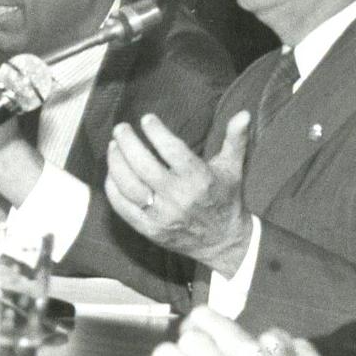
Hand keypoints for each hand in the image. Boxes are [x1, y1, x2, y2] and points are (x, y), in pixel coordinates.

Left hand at [105, 110, 253, 275]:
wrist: (223, 242)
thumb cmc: (225, 198)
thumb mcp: (233, 168)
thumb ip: (235, 139)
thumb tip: (244, 114)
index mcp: (200, 179)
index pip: (172, 151)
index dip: (156, 132)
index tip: (146, 119)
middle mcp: (179, 197)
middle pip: (144, 166)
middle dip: (128, 143)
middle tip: (121, 128)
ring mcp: (162, 215)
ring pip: (129, 186)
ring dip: (116, 163)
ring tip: (113, 145)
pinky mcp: (149, 229)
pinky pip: (123, 208)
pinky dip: (113, 188)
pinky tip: (112, 172)